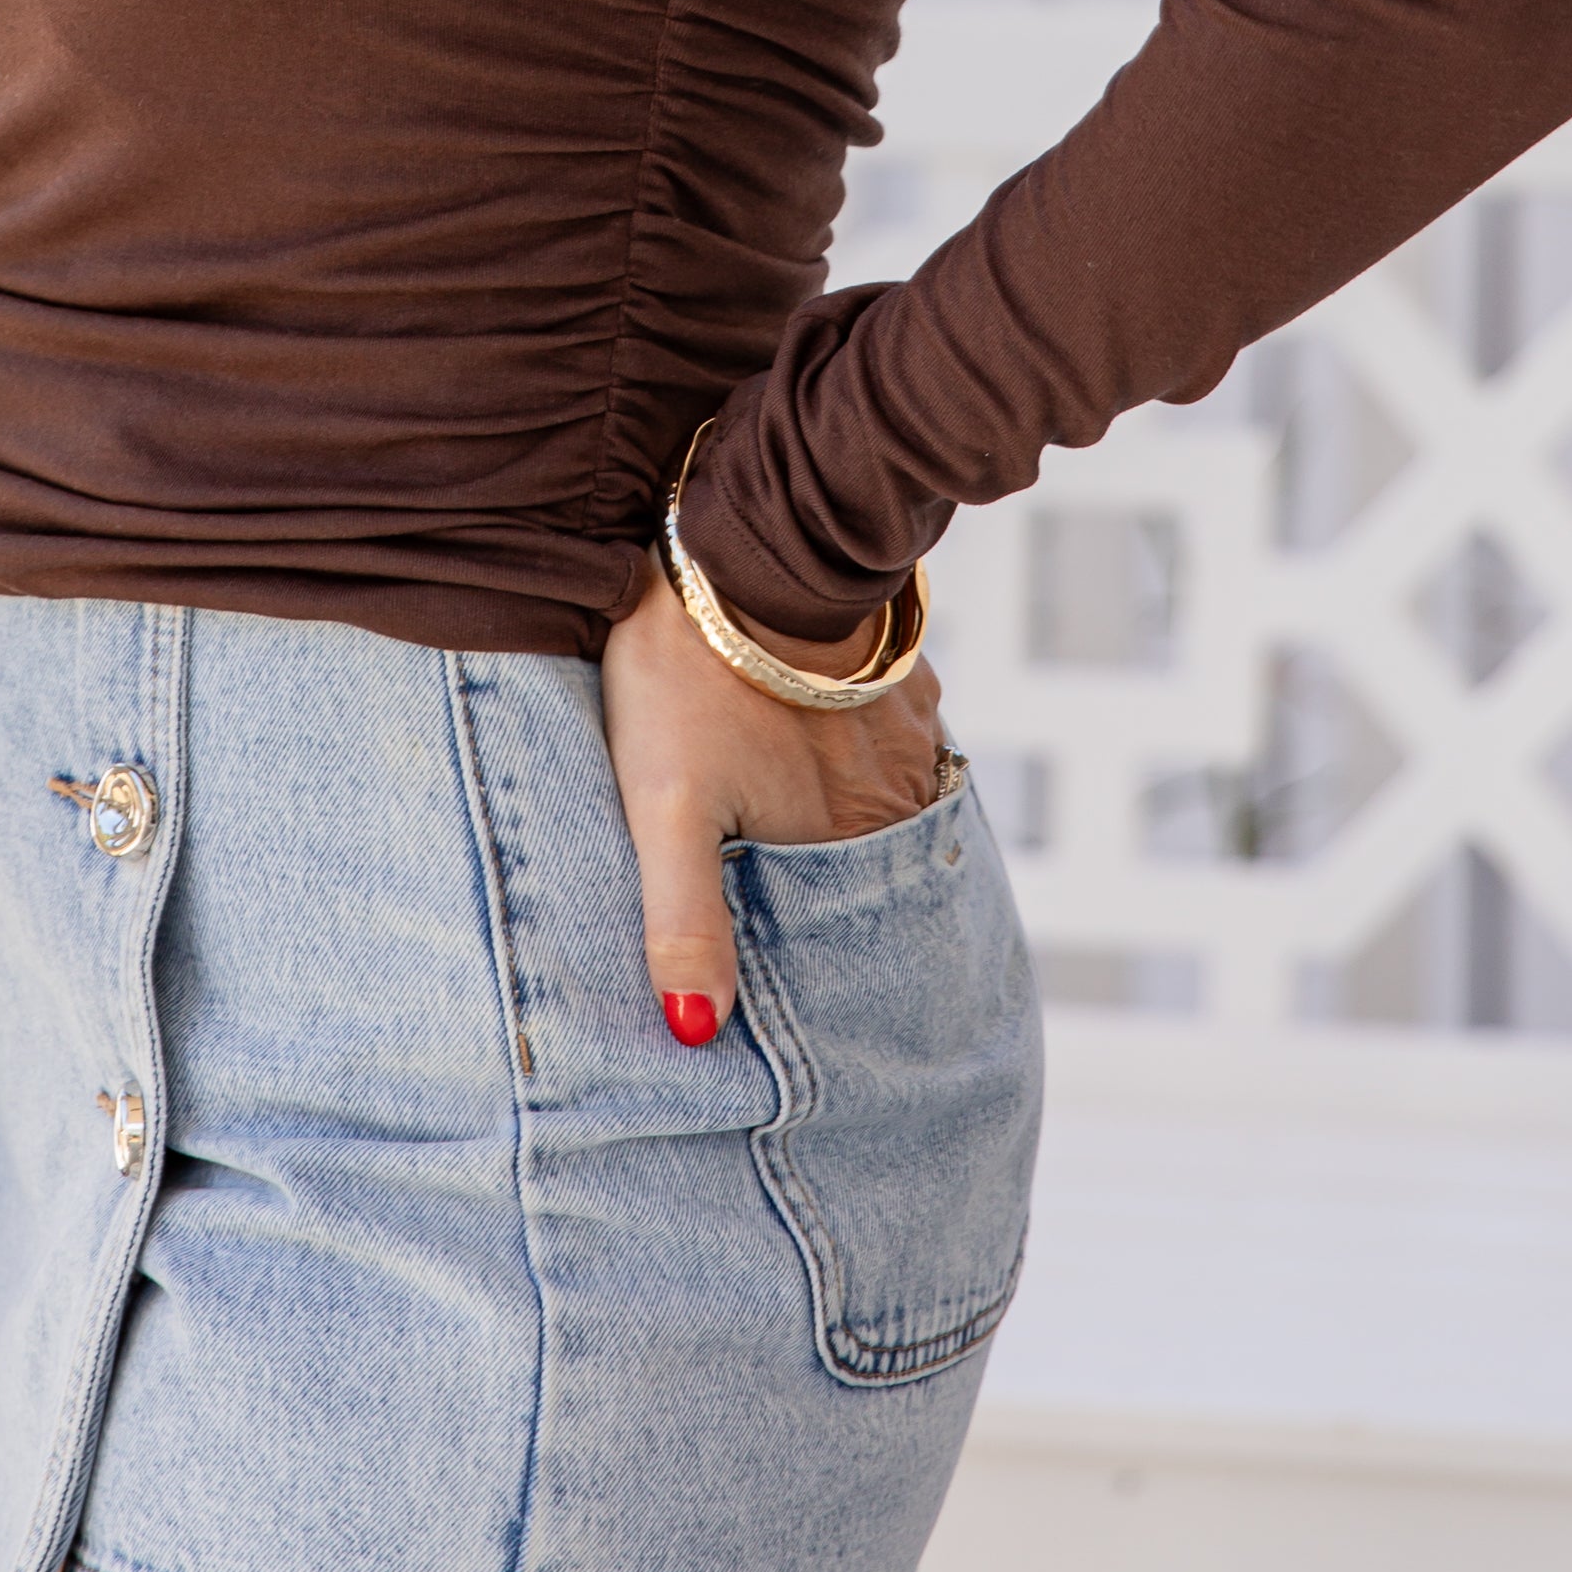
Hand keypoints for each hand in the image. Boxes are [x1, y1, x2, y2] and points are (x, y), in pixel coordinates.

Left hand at [600, 554, 945, 1043]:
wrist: (737, 539)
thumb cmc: (691, 676)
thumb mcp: (666, 805)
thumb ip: (684, 918)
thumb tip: (695, 1032)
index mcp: (857, 832)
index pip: (862, 921)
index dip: (836, 952)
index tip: (815, 981)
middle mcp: (900, 784)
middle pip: (879, 861)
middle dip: (848, 890)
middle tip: (801, 893)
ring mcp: (905, 717)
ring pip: (885, 791)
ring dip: (854, 814)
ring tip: (802, 825)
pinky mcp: (892, 662)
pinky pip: (886, 727)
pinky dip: (859, 747)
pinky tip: (812, 739)